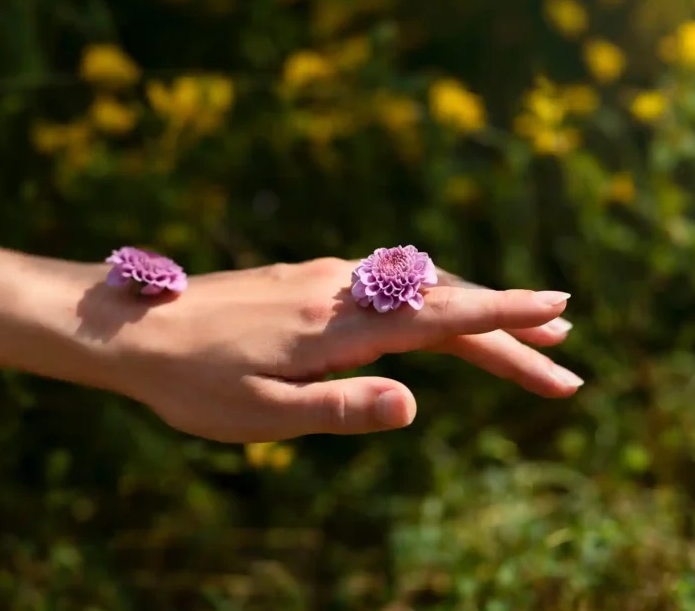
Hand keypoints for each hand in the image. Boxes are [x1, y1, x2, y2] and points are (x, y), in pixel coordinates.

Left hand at [82, 257, 579, 442]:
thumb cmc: (192, 381)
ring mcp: (320, 280)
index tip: (561, 312)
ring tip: (518, 338)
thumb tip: (416, 404)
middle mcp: (338, 291)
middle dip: (507, 333)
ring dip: (470, 317)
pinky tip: (431, 317)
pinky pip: (382, 288)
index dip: (505, 319)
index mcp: (338, 328)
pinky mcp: (302, 280)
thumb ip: (341, 409)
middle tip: (565, 361)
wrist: (128, 327)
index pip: (440, 320)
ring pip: (414, 295)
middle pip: (441, 307)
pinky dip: (425, 306)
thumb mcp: (263, 415)